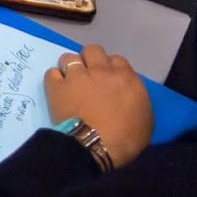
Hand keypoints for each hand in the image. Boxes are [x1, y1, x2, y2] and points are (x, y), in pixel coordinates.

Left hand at [45, 44, 152, 167]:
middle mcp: (101, 71)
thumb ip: (136, 99)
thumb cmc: (127, 138)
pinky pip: (52, 73)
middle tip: (89, 77)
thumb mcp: (145, 119)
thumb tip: (128, 96)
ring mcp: (77, 76)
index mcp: (125, 78)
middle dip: (90, 60)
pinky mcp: (57, 87)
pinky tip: (57, 90)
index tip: (107, 81)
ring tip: (70, 83)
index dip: (110, 69)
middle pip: (93, 50)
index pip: (117, 60)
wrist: (97, 146)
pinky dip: (54, 80)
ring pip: (70, 57)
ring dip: (70, 68)